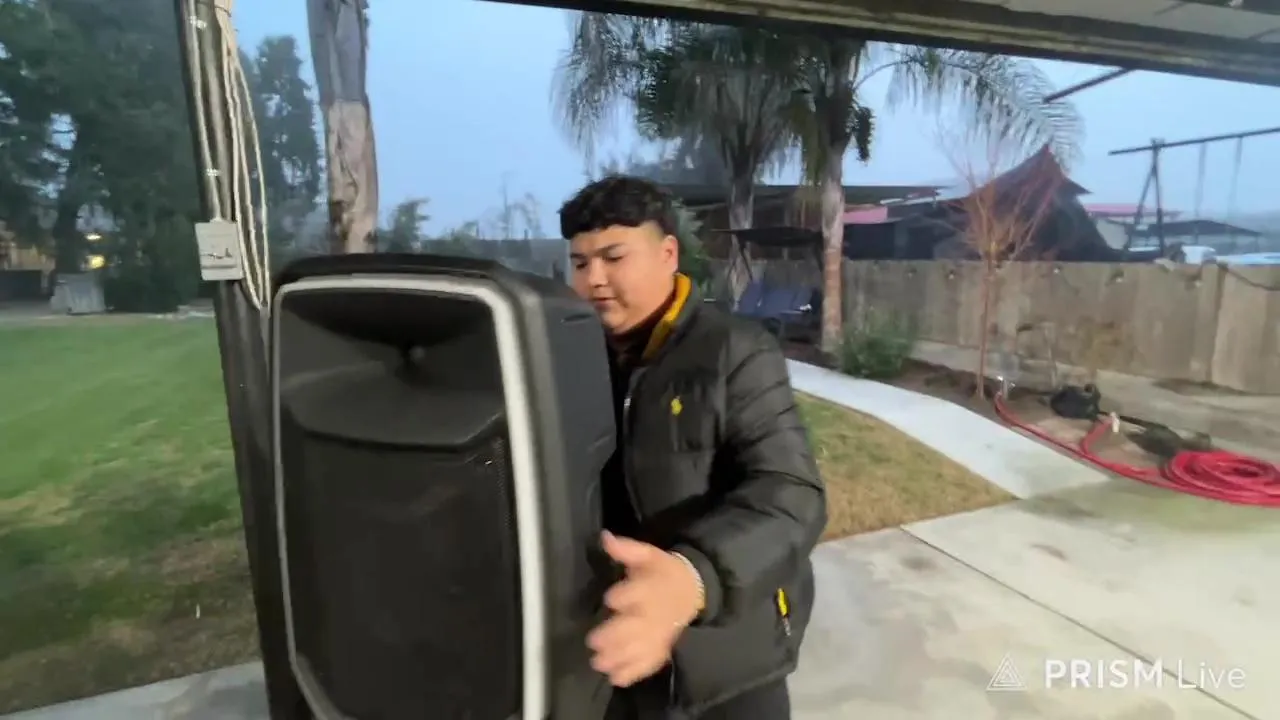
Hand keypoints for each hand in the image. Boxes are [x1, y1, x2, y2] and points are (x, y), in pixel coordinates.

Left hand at [588, 531, 702, 687]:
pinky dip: (635, 673)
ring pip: (640, 648)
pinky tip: (617, 679)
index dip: (625, 596)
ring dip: (620, 657)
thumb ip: (627, 549)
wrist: (691, 591)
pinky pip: (650, 662)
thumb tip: (605, 537)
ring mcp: (658, 634)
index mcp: (651, 588)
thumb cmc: (662, 572)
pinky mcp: (661, 647)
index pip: (639, 592)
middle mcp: (654, 614)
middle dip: (616, 635)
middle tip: (593, 641)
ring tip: (599, 663)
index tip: (610, 599)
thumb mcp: (648, 555)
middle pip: (636, 626)